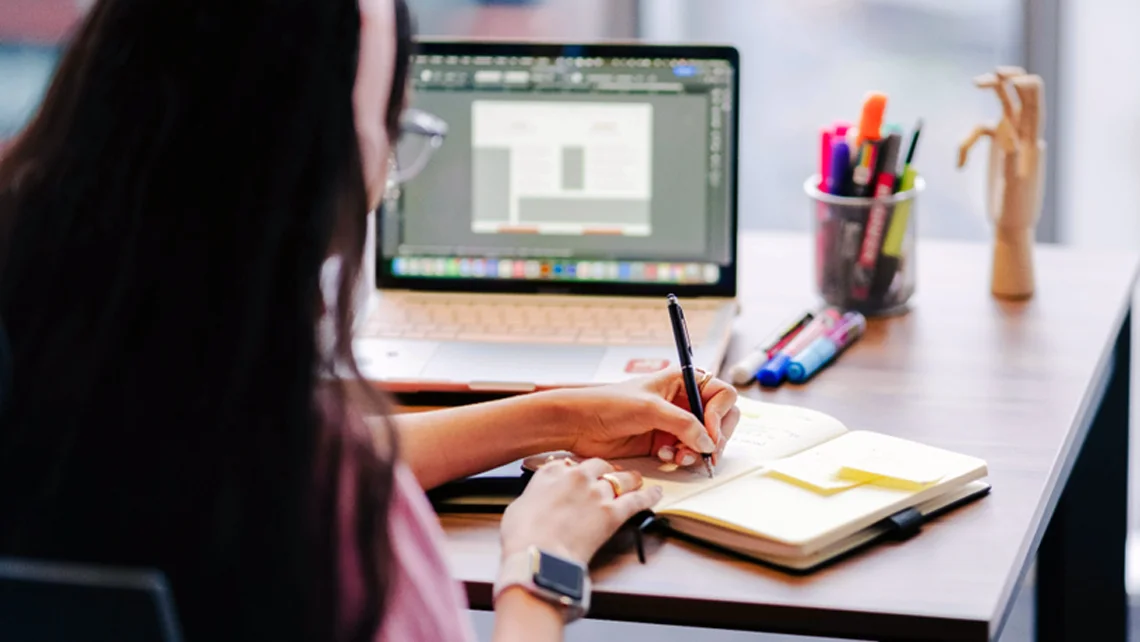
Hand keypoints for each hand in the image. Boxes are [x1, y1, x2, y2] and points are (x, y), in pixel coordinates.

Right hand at [500, 457, 661, 563]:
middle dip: (606, 470)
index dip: (577, 471)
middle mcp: (577, 477)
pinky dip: (648, 496)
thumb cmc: (523, 537)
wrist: (538, 555)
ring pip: (621, 478)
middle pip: (599, 465)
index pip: (569, 464)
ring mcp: (597, 493)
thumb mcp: (519, 508)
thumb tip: (537, 502)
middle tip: (610, 475)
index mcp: (551, 473)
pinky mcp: (613, 513)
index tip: (580, 476)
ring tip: (635, 481)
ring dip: (630, 479)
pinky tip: (655, 494)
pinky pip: (637, 500)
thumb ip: (534, 497)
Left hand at [559, 368, 740, 468]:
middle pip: (719, 420)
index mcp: (682, 381)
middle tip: (705, 452)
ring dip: (697, 451)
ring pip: (705, 440)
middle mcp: (682, 401)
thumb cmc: (608, 404)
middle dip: (714, 438)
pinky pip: (687, 452)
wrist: (580, 424)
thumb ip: (683, 424)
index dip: (720, 414)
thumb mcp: (649, 408)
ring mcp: (674, 423)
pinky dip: (683, 458)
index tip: (709, 432)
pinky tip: (665, 456)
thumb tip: (709, 442)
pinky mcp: (664, 442)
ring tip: (679, 456)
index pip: (721, 394)